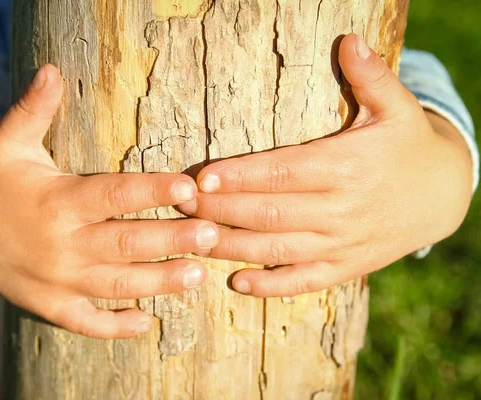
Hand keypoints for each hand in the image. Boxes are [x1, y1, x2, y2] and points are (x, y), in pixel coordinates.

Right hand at [0, 65, 218, 337]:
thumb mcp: (7, 141)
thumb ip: (33, 109)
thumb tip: (51, 68)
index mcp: (57, 201)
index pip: (113, 195)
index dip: (151, 191)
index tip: (187, 187)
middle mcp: (60, 244)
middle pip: (125, 243)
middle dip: (171, 240)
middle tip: (212, 234)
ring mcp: (55, 280)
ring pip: (116, 285)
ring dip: (159, 282)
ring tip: (198, 275)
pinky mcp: (49, 304)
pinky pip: (85, 323)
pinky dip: (115, 327)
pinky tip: (146, 323)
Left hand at [179, 34, 472, 297]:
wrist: (441, 195)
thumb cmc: (408, 146)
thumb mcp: (396, 107)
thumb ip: (370, 76)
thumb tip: (350, 40)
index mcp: (345, 167)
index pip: (282, 173)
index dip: (241, 176)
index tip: (203, 177)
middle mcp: (340, 209)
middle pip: (269, 213)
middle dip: (221, 210)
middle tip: (181, 204)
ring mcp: (342, 243)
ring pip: (278, 249)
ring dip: (232, 246)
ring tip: (193, 239)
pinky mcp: (346, 267)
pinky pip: (304, 282)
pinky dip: (270, 285)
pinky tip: (237, 282)